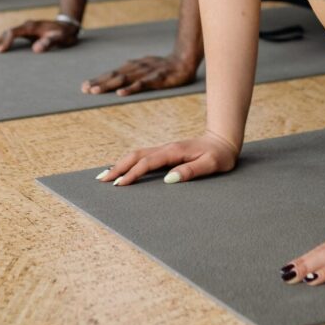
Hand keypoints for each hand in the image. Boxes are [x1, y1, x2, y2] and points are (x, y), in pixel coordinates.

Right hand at [0, 18, 79, 53]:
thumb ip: (49, 42)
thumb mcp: (60, 38)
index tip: (0, 52)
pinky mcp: (26, 34)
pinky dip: (3, 42)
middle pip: (7, 32)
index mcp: (32, 26)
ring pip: (7, 34)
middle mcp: (26, 26)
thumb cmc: (64, 34)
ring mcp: (25, 29)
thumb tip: (35, 49)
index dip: (6, 41)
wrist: (68, 27)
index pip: (14, 32)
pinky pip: (11, 37)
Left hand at [82, 52, 198, 97]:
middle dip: (98, 83)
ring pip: (123, 80)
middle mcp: (136, 68)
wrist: (184, 61)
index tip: (84, 86)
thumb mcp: (145, 67)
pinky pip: (141, 84)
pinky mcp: (156, 78)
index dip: (98, 79)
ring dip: (108, 86)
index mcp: (133, 66)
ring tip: (95, 92)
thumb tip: (119, 76)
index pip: (112, 73)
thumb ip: (133, 71)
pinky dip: (130, 89)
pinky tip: (120, 94)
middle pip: (114, 76)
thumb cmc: (164, 66)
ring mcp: (145, 73)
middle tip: (84, 89)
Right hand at [97, 133, 238, 186]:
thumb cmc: (219, 155)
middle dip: (118, 167)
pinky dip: (129, 162)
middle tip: (102, 180)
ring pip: (137, 154)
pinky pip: (143, 156)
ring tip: (105, 175)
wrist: (223, 140)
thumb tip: (169, 179)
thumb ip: (191, 171)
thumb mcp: (211, 165)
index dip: (133, 174)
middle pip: (136, 156)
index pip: (148, 163)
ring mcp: (165, 149)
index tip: (120, 184)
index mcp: (174, 152)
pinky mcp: (166, 152)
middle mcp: (166, 148)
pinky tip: (123, 168)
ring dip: (120, 163)